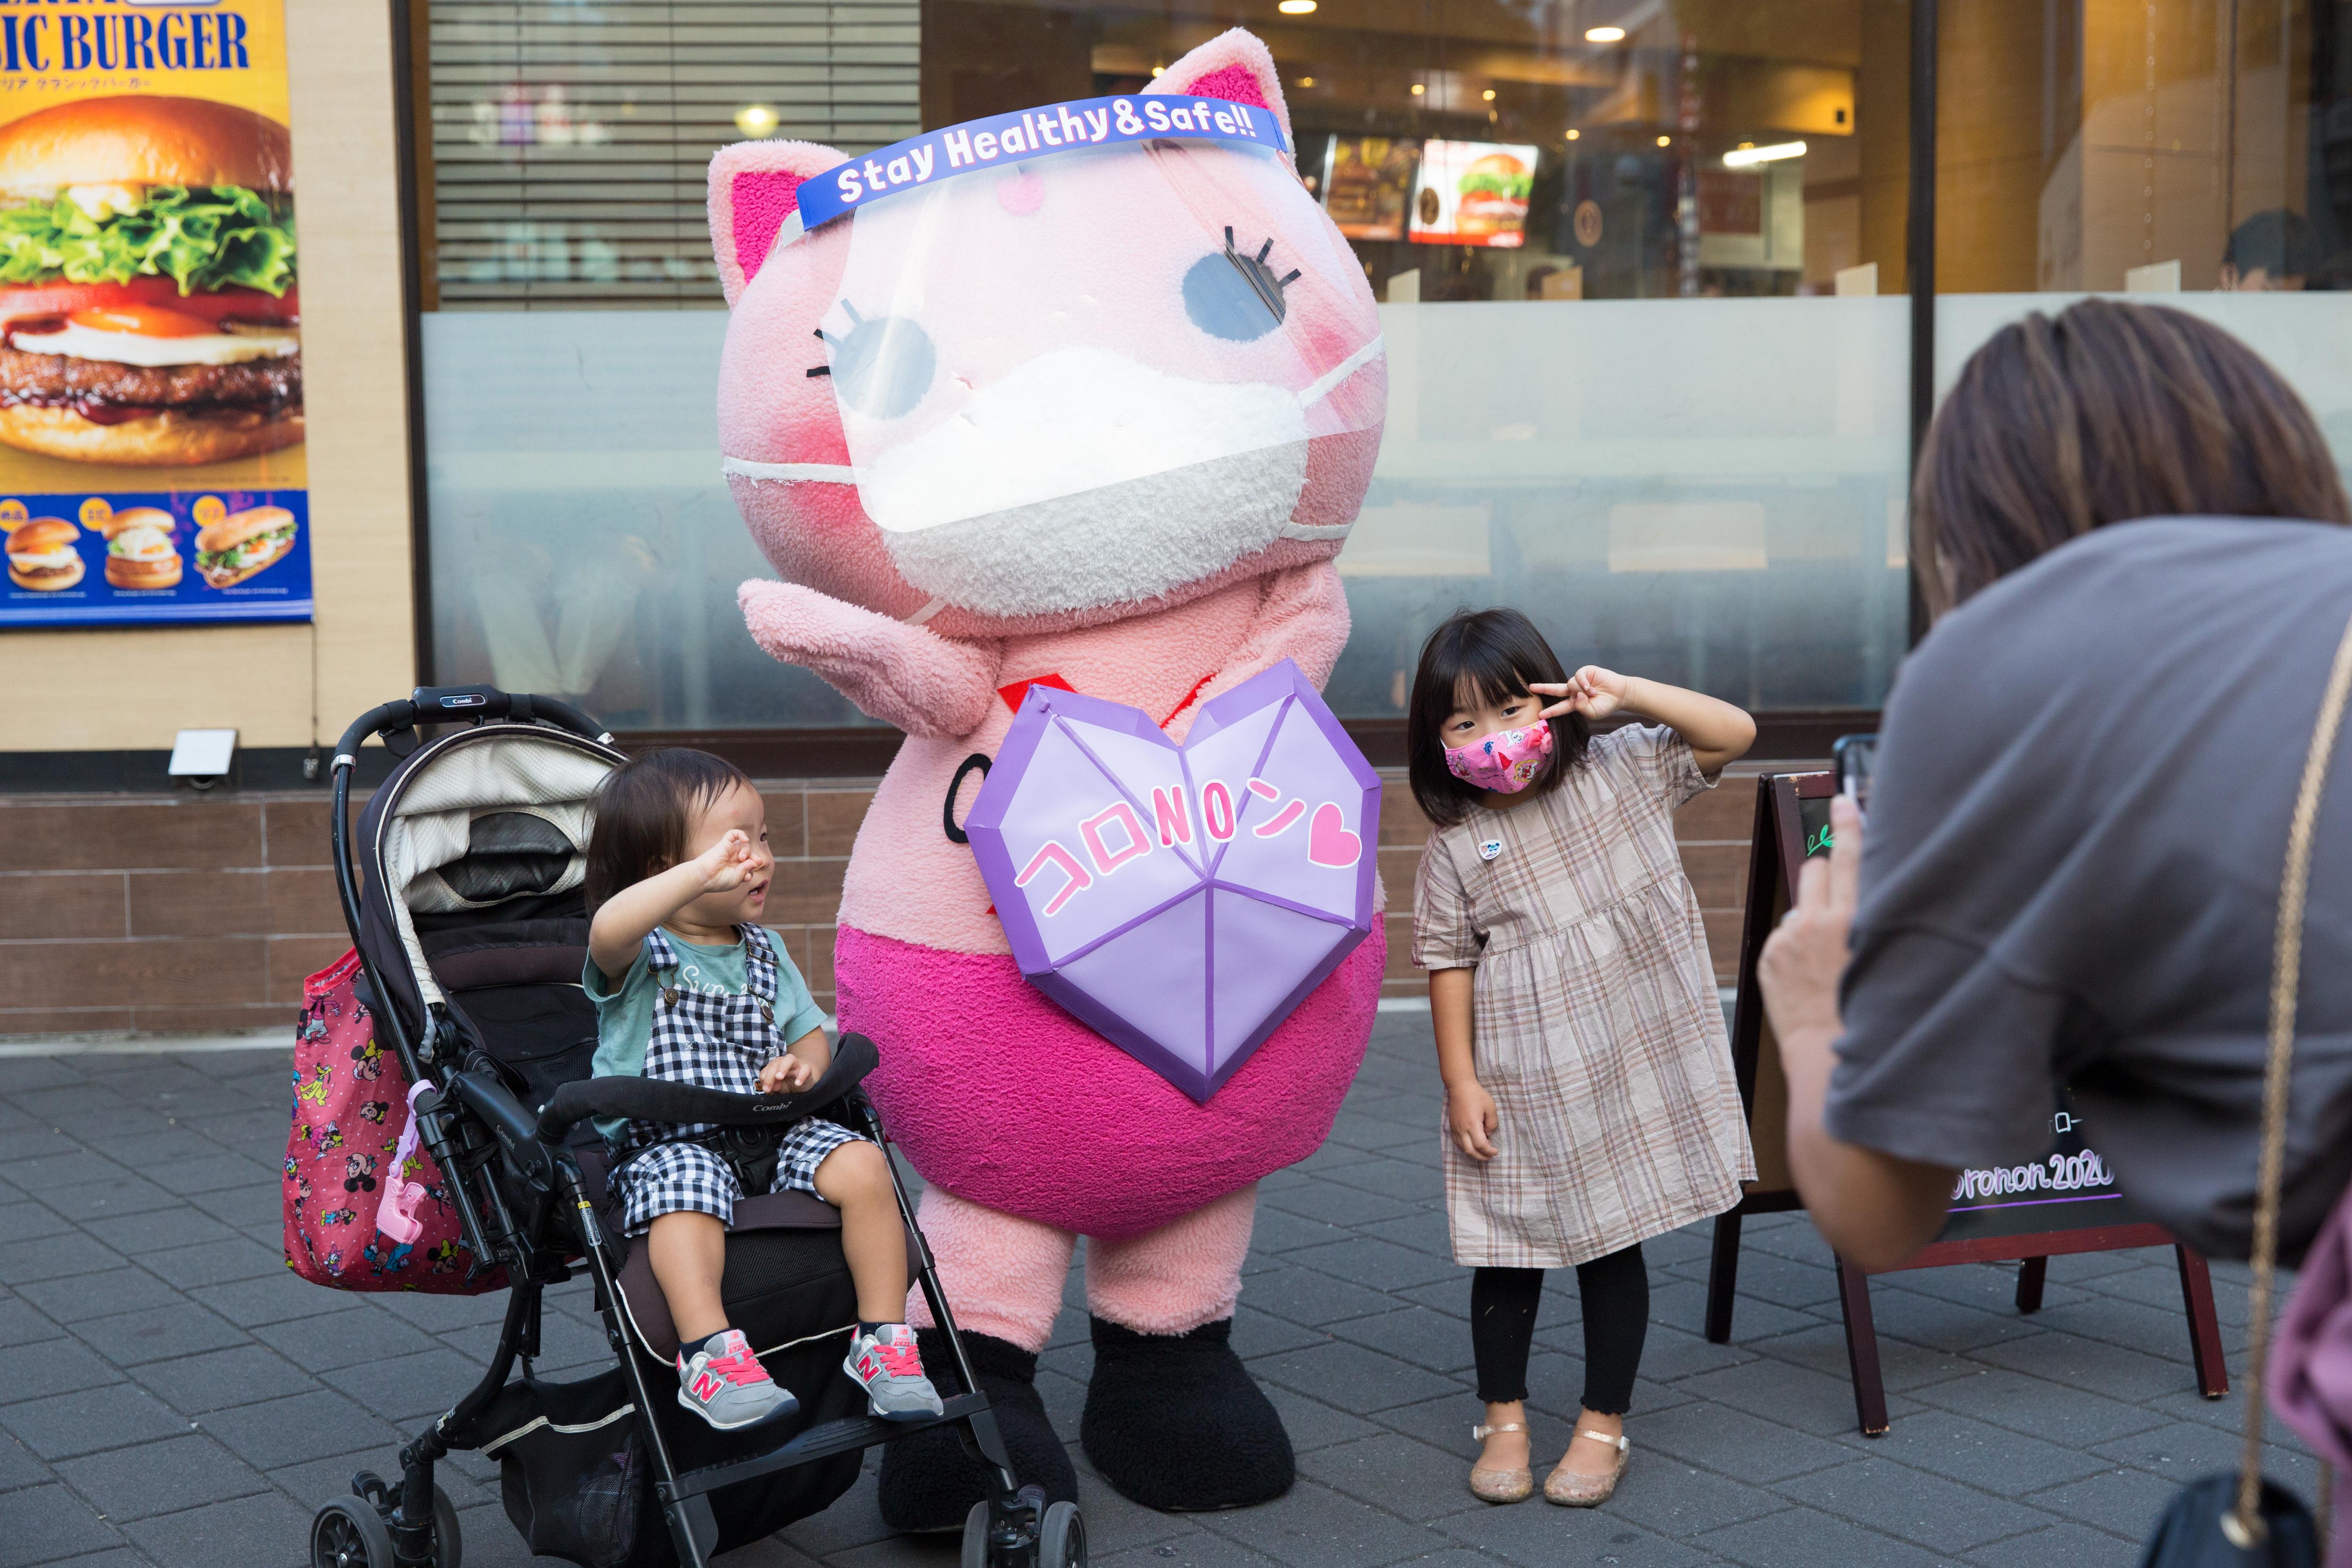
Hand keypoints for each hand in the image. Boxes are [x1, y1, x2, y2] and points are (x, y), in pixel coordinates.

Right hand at [692, 830, 757, 892]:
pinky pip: (733, 834)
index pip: (750, 863)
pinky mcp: (724, 844)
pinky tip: (745, 840)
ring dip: (747, 851)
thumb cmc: (719, 881)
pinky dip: (741, 834)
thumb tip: (756, 861)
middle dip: (754, 858)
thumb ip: (747, 869)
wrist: (705, 877)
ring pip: (744, 845)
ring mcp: (729, 851)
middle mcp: (733, 859)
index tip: (748, 876)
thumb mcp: (738, 878)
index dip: (753, 867)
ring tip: (741, 858)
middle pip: (749, 854)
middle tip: (756, 862)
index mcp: (736, 868)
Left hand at [757, 1055, 816, 1093]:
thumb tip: (771, 1087)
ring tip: (779, 1078)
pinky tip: (797, 1083)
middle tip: (768, 1088)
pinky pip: (806, 1068)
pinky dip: (801, 1075)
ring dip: (783, 1067)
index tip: (766, 1089)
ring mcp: (797, 1064)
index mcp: (775, 1065)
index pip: (767, 1069)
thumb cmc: (788, 1083)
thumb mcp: (778, 1088)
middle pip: (776, 1063)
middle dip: (770, 1075)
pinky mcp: (807, 1069)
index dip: (765, 1078)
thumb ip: (773, 1087)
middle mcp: (785, 1062)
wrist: (805, 1081)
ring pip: (790, 1059)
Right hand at [1446, 1079, 1500, 1160]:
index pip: (1480, 1145)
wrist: (1460, 1086)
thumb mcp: (1490, 1107)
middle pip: (1470, 1151)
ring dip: (1473, 1153)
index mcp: (1472, 1124)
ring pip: (1462, 1148)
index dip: (1489, 1151)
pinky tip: (1472, 1144)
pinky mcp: (1452, 1126)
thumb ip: (1492, 1123)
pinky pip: (1457, 1142)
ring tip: (1482, 1151)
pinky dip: (1465, 1147)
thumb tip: (1488, 1134)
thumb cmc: (1477, 1095)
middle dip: (1481, 1157)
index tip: (1495, 1151)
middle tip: (1490, 1156)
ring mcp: (1455, 1128)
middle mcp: (1462, 1129)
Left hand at [1531, 666, 1630, 721]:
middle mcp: (1574, 692)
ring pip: (1570, 684)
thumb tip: (1575, 695)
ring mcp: (1579, 681)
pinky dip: (1584, 683)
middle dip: (1543, 688)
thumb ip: (1582, 708)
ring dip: (1581, 690)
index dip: (1551, 712)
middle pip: (1556, 690)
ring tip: (1594, 694)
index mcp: (1575, 703)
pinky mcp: (1585, 672)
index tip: (1540, 715)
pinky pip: (1578, 677)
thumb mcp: (1593, 713)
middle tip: (1531, 687)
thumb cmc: (1607, 705)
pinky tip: (1592, 688)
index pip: (1560, 708)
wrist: (1620, 694)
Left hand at [1759, 795, 1862, 1046]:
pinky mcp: (1769, 955)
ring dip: (1812, 909)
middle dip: (1825, 867)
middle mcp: (1819, 923)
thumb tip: (1863, 899)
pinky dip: (1795, 942)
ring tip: (1825, 948)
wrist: (1828, 1057)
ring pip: (1800, 900)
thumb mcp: (1884, 961)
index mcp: (1855, 922)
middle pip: (1816, 868)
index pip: (1852, 859)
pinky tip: (1809, 971)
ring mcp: (1789, 938)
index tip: (1842, 802)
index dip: (1849, 826)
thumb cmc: (1866, 1015)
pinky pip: (1785, 932)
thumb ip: (1874, 924)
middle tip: (1835, 878)